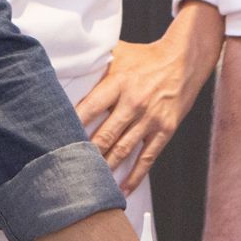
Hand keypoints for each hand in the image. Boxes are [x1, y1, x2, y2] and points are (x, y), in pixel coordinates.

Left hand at [76, 1, 221, 193]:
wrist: (184, 60)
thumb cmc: (147, 57)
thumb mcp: (119, 52)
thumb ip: (95, 61)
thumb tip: (68, 63)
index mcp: (119, 83)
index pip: (90, 108)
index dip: (72, 126)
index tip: (57, 141)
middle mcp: (134, 102)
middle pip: (104, 136)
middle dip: (85, 155)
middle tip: (68, 169)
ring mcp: (150, 118)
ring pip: (122, 150)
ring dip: (105, 168)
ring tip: (89, 183)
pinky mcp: (165, 130)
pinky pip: (147, 158)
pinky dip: (135, 176)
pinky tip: (123, 188)